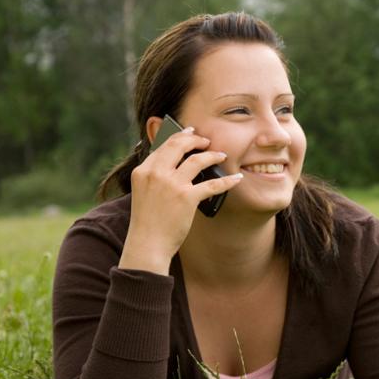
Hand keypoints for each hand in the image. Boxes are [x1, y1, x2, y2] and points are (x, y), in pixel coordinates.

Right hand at [119, 129, 242, 274]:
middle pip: (179, 145)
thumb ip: (155, 177)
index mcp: (142, 171)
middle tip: (207, 141)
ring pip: (197, 160)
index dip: (179, 137)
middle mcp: (156, 173)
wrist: (147, 244)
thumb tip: (177, 166)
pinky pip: (213, 184)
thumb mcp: (144, 193)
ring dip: (213, 155)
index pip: (163, 146)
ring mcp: (172, 184)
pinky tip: (236, 178)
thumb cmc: (147, 222)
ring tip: (222, 156)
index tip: (190, 134)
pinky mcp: (187, 198)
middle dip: (196, 140)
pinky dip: (227, 181)